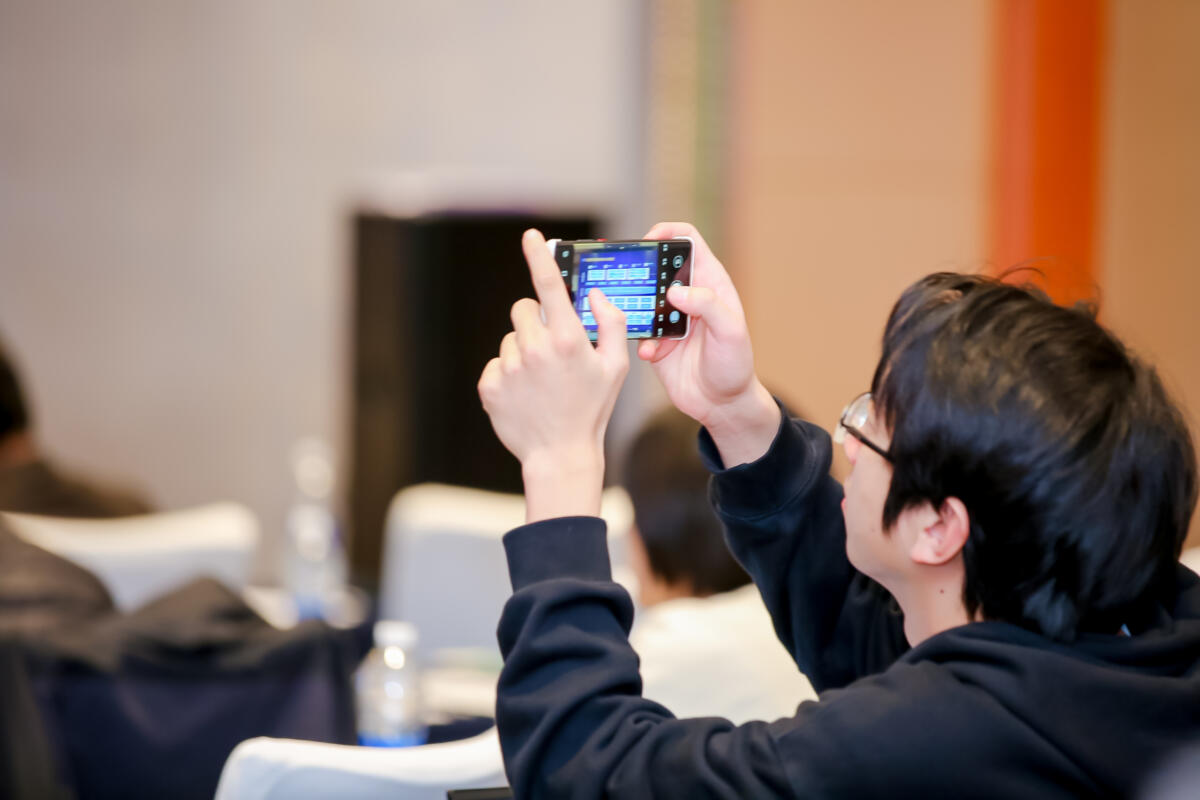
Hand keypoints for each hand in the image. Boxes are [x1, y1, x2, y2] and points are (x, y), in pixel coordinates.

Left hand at [478, 229, 629, 521]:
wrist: (560, 455)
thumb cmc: (592, 409)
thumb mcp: (615, 367)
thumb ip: (610, 323)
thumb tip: (594, 295)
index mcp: (567, 340)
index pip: (548, 285)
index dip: (538, 255)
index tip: (530, 236)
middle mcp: (535, 349)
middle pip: (523, 309)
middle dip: (535, 321)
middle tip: (551, 347)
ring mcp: (510, 368)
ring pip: (510, 338)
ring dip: (523, 350)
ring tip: (541, 381)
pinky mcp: (490, 385)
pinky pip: (497, 364)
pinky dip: (509, 374)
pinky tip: (526, 394)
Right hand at [637, 222, 778, 465]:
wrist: (721, 404)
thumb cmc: (734, 366)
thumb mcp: (731, 333)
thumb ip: (708, 306)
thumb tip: (676, 290)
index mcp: (709, 283)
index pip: (687, 240)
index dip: (667, 233)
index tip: (649, 242)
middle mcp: (687, 295)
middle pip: (656, 265)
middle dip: (640, 270)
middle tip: (629, 283)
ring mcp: (668, 317)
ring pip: (639, 297)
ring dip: (633, 308)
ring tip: (638, 323)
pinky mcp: (654, 340)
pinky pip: (634, 329)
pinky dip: (637, 338)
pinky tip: (650, 353)